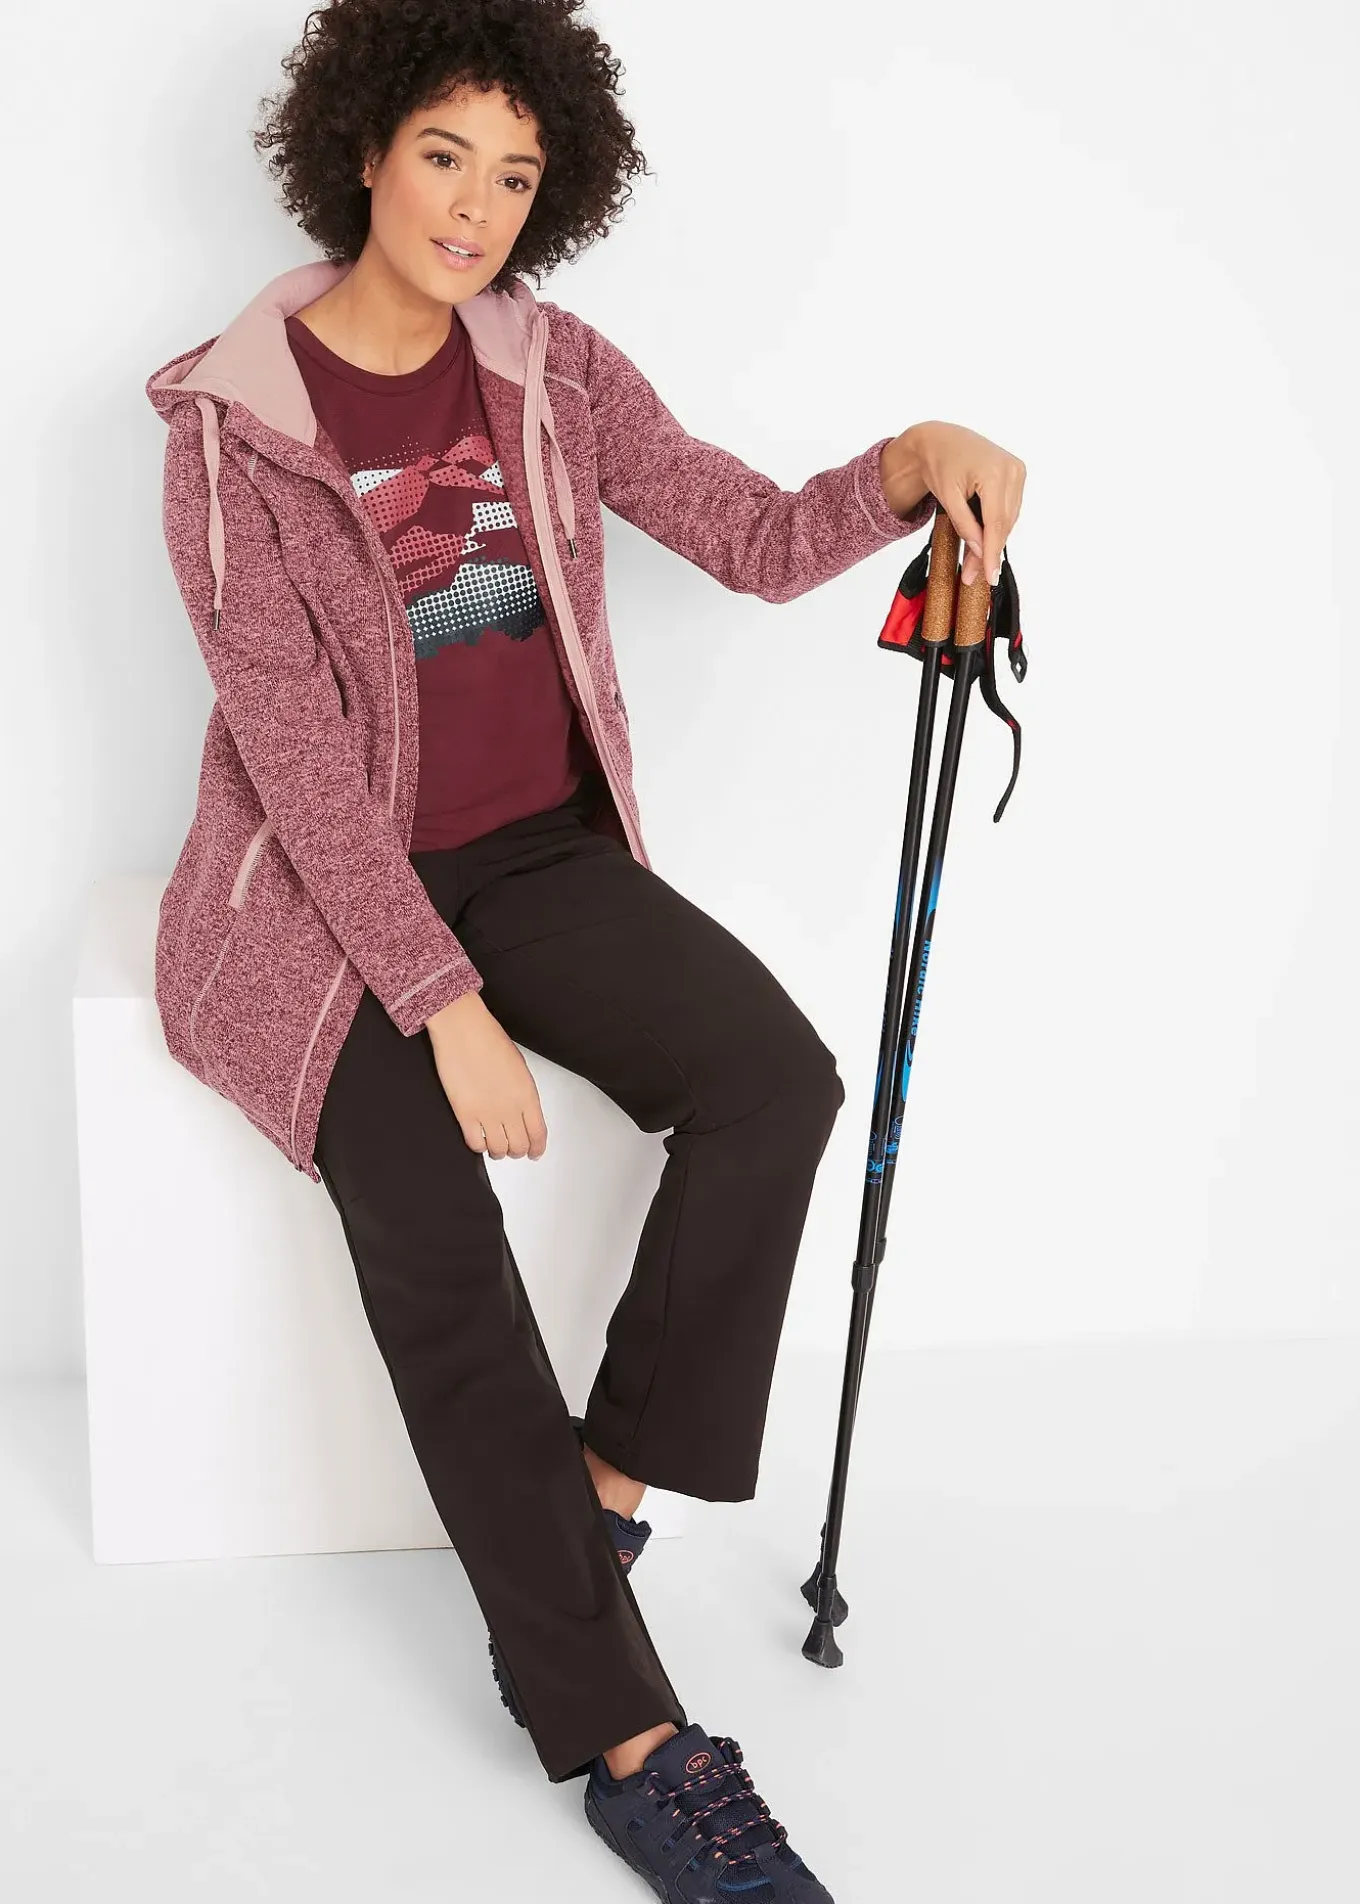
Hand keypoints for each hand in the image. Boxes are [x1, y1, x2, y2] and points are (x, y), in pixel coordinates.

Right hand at [424, 990, 547, 1159]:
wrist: (463, 1029)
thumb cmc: (489, 1040)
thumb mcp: (519, 1067)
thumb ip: (523, 1093)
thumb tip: (522, 1112)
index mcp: (528, 1094)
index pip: (538, 1133)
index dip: (537, 1147)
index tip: (535, 1152)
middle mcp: (510, 1107)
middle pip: (519, 1146)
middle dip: (517, 1151)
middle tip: (513, 1149)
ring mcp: (487, 1113)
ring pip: (498, 1150)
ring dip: (498, 1151)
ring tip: (495, 1147)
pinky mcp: (464, 1114)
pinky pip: (475, 1143)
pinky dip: (478, 1146)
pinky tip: (478, 1139)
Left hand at [880, 421, 1025, 588]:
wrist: (940, 438)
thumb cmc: (940, 462)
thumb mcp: (947, 498)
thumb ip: (964, 525)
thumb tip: (979, 552)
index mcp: (995, 473)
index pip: (996, 523)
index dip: (992, 553)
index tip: (989, 577)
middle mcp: (1012, 470)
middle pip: (1004, 523)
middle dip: (989, 551)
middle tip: (973, 575)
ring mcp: (1018, 470)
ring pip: (1008, 518)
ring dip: (993, 540)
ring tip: (973, 561)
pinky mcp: (1017, 473)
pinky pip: (1009, 508)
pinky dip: (996, 524)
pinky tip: (983, 538)